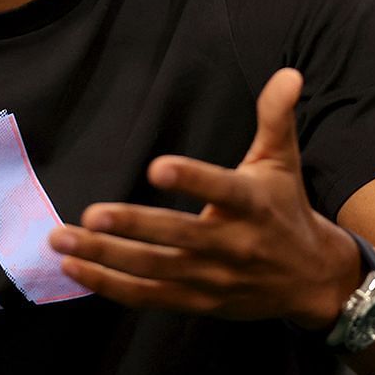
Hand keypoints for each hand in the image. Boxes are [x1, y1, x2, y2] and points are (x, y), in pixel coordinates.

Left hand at [49, 68, 357, 328]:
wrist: (311, 279)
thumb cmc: (286, 208)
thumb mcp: (283, 161)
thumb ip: (277, 116)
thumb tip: (289, 74)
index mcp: (252, 204)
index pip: (222, 190)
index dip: (191, 179)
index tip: (156, 167)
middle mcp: (233, 244)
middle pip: (178, 236)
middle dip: (132, 226)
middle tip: (89, 214)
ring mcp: (212, 277)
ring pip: (154, 269)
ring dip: (105, 256)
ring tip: (62, 238)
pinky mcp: (197, 301)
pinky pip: (148, 295)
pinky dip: (109, 285)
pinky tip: (74, 267)